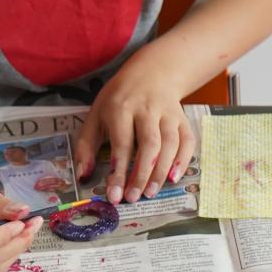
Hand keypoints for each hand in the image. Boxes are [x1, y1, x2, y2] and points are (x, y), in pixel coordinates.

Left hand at [74, 63, 194, 203]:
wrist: (151, 73)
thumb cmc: (118, 99)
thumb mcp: (95, 116)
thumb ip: (86, 146)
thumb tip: (84, 176)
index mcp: (121, 108)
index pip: (122, 144)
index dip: (119, 171)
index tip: (114, 195)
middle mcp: (147, 109)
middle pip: (149, 144)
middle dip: (141, 174)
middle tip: (133, 197)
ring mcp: (167, 113)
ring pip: (170, 143)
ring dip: (161, 171)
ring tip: (151, 192)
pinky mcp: (182, 118)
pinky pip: (187, 140)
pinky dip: (183, 160)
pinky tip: (174, 178)